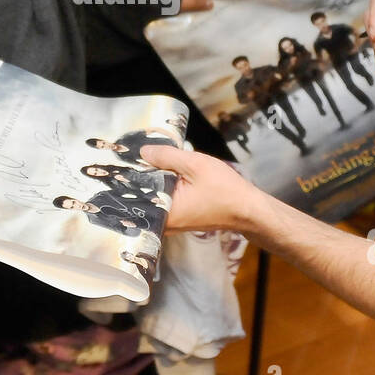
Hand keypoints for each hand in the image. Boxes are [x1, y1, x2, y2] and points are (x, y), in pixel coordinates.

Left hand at [141, 143, 266, 232]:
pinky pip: (164, 201)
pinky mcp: (180, 218)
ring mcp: (171, 223)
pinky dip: (164, 187)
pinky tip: (166, 172)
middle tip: (137, 154)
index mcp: (164, 213)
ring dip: (154, 180)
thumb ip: (166, 156)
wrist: (248, 209)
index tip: (126, 156)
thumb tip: (143, 151)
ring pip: (153, 197)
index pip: (135, 193)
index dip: (130, 173)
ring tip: (151, 160)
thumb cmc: (225, 190)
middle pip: (142, 196)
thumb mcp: (195, 165)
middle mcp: (164, 223)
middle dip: (141, 175)